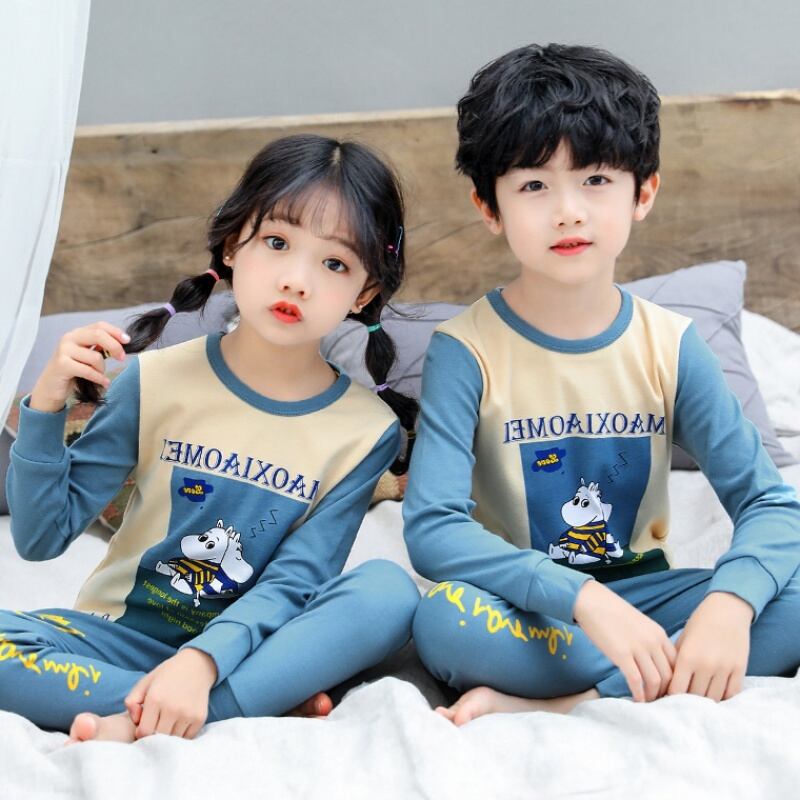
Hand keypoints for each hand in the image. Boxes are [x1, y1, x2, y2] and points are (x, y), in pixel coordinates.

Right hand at [29, 322, 129, 412]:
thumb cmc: (73, 371)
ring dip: (102, 369)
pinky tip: (104, 382)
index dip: (115, 331)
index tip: (128, 341)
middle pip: (98, 335)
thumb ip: (100, 347)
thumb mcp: (87, 355)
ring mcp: (64, 350)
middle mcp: (69, 338)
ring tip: (101, 375)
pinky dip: (99, 378)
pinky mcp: (62, 364)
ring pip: (95, 357)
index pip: (99, 325)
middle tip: (122, 358)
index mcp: (77, 333)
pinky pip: (88, 370)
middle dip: (114, 346)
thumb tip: (121, 343)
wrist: (50, 386)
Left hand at [125, 648, 217, 738]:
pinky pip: (186, 738)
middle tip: (156, 727)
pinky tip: (179, 723)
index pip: (144, 732)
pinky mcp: (200, 718)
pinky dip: (182, 735)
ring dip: (168, 736)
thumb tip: (135, 721)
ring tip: (168, 724)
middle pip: (158, 738)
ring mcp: (188, 714)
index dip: (141, 733)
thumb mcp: (145, 682)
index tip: (144, 728)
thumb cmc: (167, 675)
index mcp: (156, 698)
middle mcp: (172, 708)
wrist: (197, 665)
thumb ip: (131, 702)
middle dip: (154, 736)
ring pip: (172, 740)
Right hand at [573, 579, 675, 701]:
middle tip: (658, 701)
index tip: (667, 690)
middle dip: (665, 692)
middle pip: (669, 675)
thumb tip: (652, 662)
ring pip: (656, 681)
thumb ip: (649, 641)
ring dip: (653, 695)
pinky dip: (639, 694)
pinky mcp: (622, 655)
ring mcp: (639, 648)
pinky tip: (636, 700)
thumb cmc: (612, 612)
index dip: (674, 680)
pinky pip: (636, 681)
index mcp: (659, 634)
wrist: (592, 602)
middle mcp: (653, 642)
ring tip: (647, 703)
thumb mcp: (639, 624)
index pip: (677, 663)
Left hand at [667, 591, 752, 700]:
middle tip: (683, 704)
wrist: (727, 610)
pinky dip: (724, 698)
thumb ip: (676, 662)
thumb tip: (667, 685)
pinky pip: (732, 694)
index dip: (671, 697)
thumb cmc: (699, 624)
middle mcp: (706, 665)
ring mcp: (724, 668)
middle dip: (687, 702)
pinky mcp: (740, 669)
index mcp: (687, 657)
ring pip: (713, 698)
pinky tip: (716, 696)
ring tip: (699, 702)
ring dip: (705, 702)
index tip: (668, 699)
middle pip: (695, 697)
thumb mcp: (682, 641)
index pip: (676, 690)